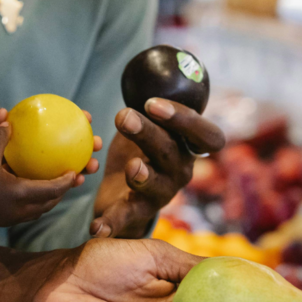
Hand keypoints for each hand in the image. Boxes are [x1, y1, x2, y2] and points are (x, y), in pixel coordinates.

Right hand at [0, 108, 101, 227]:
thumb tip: (3, 113)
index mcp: (20, 195)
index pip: (53, 190)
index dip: (68, 181)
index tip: (78, 171)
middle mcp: (22, 210)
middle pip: (53, 201)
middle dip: (69, 188)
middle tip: (80, 175)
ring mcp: (16, 217)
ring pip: (44, 207)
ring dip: (56, 195)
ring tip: (65, 182)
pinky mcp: (9, 220)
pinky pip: (32, 210)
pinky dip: (41, 199)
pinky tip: (38, 188)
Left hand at [91, 99, 224, 238]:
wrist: (125, 192)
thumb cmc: (138, 150)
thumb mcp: (146, 126)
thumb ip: (148, 108)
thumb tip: (140, 72)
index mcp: (186, 148)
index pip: (206, 136)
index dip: (185, 120)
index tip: (153, 104)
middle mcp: (179, 172)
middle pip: (172, 152)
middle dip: (150, 133)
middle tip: (124, 116)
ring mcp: (160, 195)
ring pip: (155, 184)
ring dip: (142, 174)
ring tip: (131, 167)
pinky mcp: (137, 213)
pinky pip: (125, 218)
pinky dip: (111, 223)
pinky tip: (95, 228)